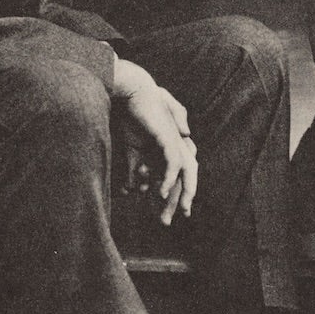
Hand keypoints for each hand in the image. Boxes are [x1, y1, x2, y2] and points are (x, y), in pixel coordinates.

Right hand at [112, 58, 197, 224]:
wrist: (131, 92)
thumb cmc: (131, 117)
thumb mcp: (132, 150)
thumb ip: (133, 170)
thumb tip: (132, 191)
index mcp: (172, 149)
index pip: (177, 179)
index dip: (172, 198)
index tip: (164, 215)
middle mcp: (179, 146)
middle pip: (183, 180)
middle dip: (176, 202)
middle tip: (165, 221)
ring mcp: (176, 141)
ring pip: (184, 175)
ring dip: (176, 195)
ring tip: (168, 213)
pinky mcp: (169, 137)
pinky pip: (174, 163)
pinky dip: (169, 179)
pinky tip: (160, 192)